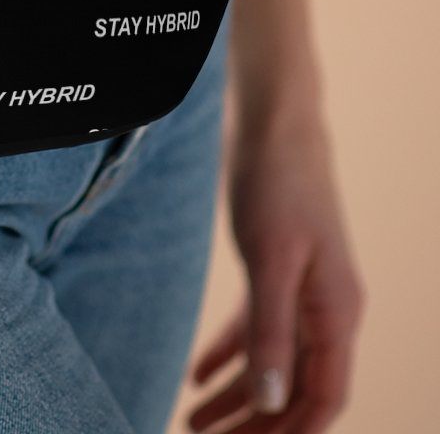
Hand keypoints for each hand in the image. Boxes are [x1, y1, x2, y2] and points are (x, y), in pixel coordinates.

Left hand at [187, 102, 364, 432]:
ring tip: (190, 421)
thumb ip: (271, 330)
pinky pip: (256, 327)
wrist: (274, 123)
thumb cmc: (278, 184)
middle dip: (254, 424)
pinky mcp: (275, 268)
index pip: (323, 397)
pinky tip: (197, 375)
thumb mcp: (271, 259)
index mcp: (337, 312)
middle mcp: (325, 308)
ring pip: (272, 361)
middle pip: (294, 387)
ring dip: (235, 396)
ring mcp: (301, 289)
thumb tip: (273, 403)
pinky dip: (229, 353)